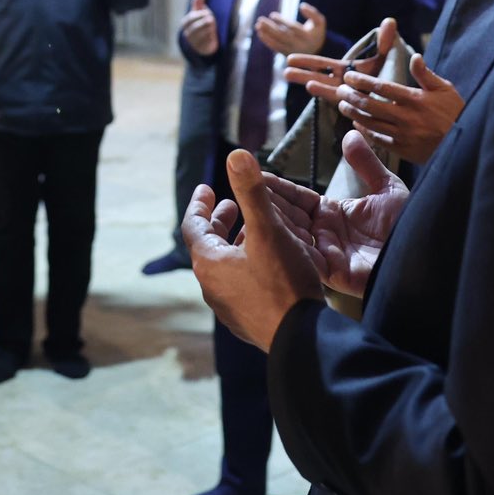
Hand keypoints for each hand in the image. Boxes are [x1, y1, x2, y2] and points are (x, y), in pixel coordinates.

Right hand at [180, 0, 219, 55]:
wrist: (203, 43)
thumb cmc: (201, 24)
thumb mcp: (199, 14)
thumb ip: (198, 5)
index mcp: (185, 23)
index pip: (190, 18)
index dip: (199, 15)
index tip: (208, 12)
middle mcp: (187, 33)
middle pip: (195, 28)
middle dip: (204, 23)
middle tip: (211, 19)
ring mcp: (193, 42)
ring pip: (200, 36)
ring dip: (207, 30)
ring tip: (213, 26)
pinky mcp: (201, 48)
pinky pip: (205, 43)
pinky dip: (209, 38)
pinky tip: (213, 35)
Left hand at [182, 148, 325, 349]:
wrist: (300, 339)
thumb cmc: (283, 283)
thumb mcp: (269, 231)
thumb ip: (252, 192)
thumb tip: (236, 155)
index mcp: (209, 263)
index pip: (193, 226)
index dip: (199, 204)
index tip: (206, 188)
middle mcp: (211, 286)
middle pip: (208, 246)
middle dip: (219, 222)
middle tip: (230, 204)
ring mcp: (227, 307)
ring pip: (224, 266)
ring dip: (234, 244)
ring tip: (252, 229)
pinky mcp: (246, 320)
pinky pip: (238, 285)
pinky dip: (245, 265)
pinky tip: (267, 264)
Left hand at [256, 2, 326, 55]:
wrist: (317, 50)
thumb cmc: (316, 32)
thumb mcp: (319, 22)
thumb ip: (312, 13)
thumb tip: (302, 6)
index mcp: (308, 37)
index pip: (293, 29)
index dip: (282, 21)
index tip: (272, 15)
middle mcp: (300, 46)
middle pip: (282, 36)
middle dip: (270, 28)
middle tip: (260, 20)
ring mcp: (293, 52)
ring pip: (277, 42)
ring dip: (266, 34)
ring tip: (257, 25)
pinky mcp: (287, 55)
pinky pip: (276, 48)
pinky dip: (267, 41)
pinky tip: (260, 33)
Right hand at [258, 131, 411, 295]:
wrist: (427, 252)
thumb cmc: (410, 225)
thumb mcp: (387, 188)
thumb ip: (366, 163)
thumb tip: (350, 136)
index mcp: (333, 215)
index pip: (297, 198)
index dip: (276, 187)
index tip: (253, 173)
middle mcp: (325, 235)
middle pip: (287, 217)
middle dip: (263, 203)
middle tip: (239, 188)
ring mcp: (327, 255)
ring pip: (290, 237)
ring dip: (270, 223)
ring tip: (248, 207)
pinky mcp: (333, 273)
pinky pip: (304, 258)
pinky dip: (287, 246)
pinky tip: (271, 232)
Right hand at [285, 18, 397, 90]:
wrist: (398, 98)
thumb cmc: (390, 77)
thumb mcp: (385, 58)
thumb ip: (384, 41)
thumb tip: (390, 20)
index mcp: (346, 70)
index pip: (323, 65)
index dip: (308, 62)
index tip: (291, 59)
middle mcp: (343, 82)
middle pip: (319, 76)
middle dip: (303, 74)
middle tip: (285, 71)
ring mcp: (346, 95)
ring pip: (325, 88)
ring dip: (309, 82)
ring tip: (292, 79)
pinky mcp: (352, 106)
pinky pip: (337, 99)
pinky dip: (325, 92)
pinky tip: (312, 87)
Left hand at [332, 54, 463, 162]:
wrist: (467, 144)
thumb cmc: (456, 113)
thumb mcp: (445, 89)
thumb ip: (426, 74)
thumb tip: (414, 57)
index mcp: (416, 99)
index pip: (382, 87)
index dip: (362, 81)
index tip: (349, 76)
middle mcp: (407, 118)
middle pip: (371, 105)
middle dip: (352, 96)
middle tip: (340, 90)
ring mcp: (404, 136)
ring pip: (371, 123)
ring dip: (354, 113)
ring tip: (343, 105)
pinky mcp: (404, 150)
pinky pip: (379, 140)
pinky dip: (365, 131)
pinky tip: (356, 123)